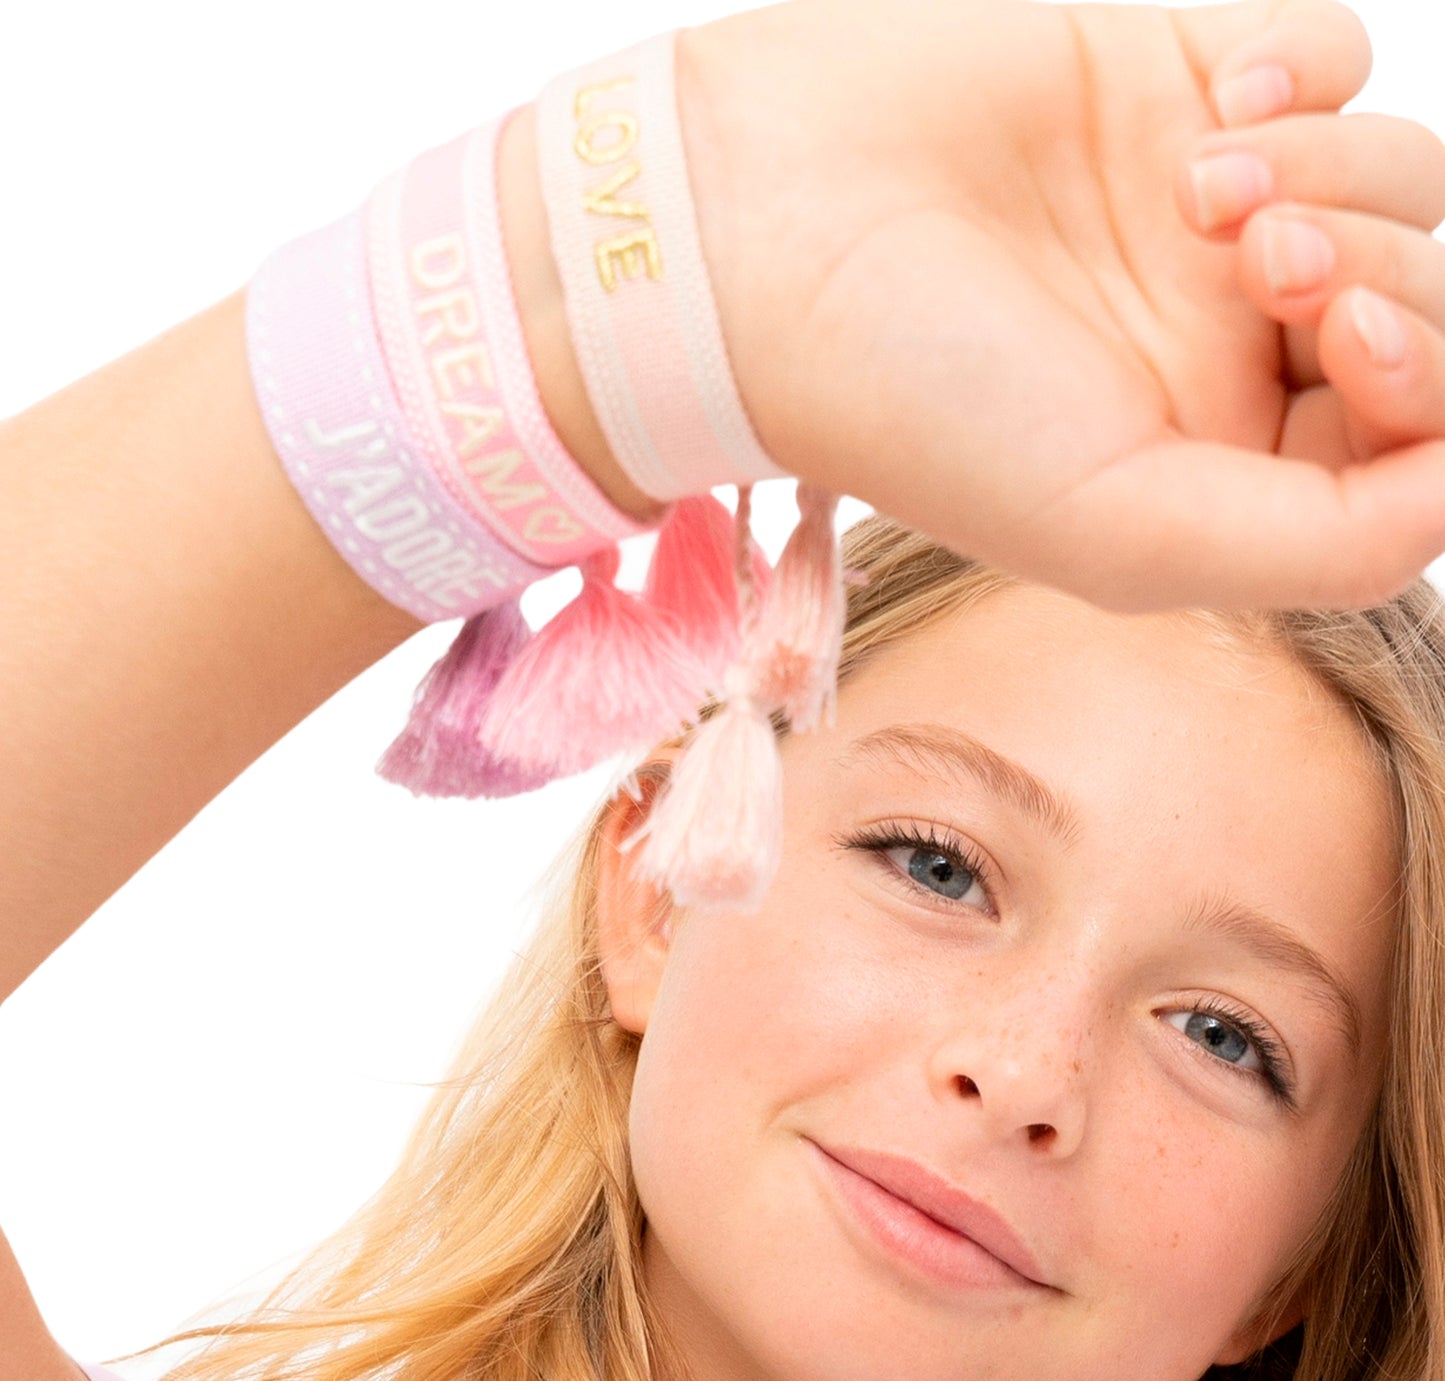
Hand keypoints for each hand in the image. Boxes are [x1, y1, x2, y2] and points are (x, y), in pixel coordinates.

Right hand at [679, 0, 1444, 608]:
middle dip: (1385, 266)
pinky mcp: (1175, 78)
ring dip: (1339, 166)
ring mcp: (1208, 213)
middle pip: (1426, 299)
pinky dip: (1306, 70)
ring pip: (1396, 173)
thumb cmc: (919, 407)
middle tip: (1263, 259)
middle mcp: (1229, 347)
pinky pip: (1331, 54)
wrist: (761, 239)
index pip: (1418, 439)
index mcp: (1223, 469)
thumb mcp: (1126, 533)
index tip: (1343, 333)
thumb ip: (1323, 544)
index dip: (1433, 376)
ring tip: (1205, 188)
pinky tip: (1210, 106)